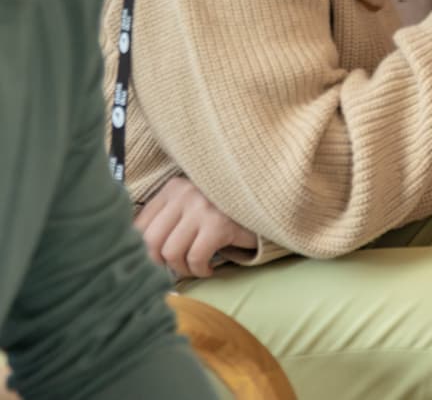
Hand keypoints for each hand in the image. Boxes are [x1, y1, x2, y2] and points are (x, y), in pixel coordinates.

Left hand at [132, 176, 256, 278]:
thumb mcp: (191, 206)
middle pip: (150, 241)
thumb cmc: (225, 212)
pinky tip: (209, 269)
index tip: (156, 261)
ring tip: (195, 268)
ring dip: (182, 269)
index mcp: (173, 188)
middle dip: (159, 263)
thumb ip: (166, 219)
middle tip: (174, 268)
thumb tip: (137, 249)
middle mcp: (185, 194)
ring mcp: (202, 208)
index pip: (139, 225)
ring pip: (171, 252)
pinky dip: (200, 270)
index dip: (142, 250)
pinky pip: (196, 258)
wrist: (268, 205)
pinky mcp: (219, 224)